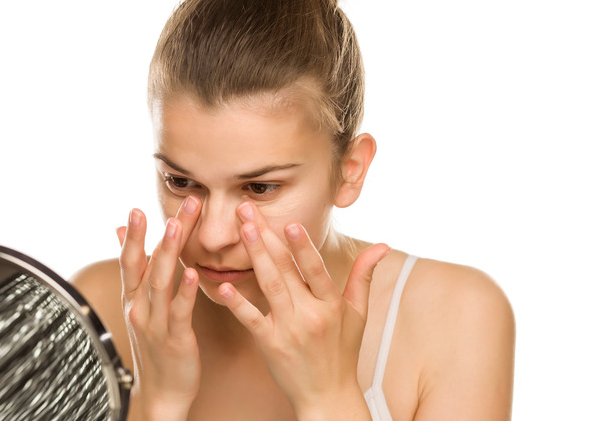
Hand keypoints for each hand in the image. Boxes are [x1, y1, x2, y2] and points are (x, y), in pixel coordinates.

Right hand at [116, 196, 202, 419]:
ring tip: (178, 227)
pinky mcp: (175, 339)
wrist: (161, 393)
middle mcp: (140, 308)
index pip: (130, 260)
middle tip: (177, 206)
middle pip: (148, 264)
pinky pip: (179, 312)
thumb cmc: (155, 345)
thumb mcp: (139, 306)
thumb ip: (135, 269)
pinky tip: (193, 273)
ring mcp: (155, 324)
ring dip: (169, 252)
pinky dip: (184, 292)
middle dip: (160, 233)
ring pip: (160, 283)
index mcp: (134, 298)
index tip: (137, 208)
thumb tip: (118, 232)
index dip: (132, 235)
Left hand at [218, 201, 389, 418]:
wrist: (328, 396)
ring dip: (255, 256)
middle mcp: (310, 314)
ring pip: (269, 286)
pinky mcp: (270, 344)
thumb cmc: (342, 351)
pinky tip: (223, 285)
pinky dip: (237, 303)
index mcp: (331, 305)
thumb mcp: (358, 313)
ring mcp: (289, 329)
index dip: (303, 246)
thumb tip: (382, 245)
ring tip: (242, 231)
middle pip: (286, 269)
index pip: (316, 269)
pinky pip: (251, 320)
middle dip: (266, 237)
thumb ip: (363, 276)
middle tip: (248, 211)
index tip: (290, 222)